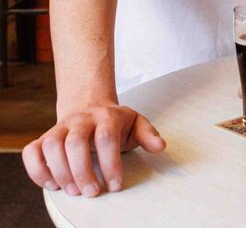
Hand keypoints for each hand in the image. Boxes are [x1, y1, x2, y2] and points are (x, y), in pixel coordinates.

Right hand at [22, 104, 164, 195]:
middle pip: (75, 142)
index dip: (110, 164)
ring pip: (51, 145)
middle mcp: (81, 120)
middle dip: (82, 171)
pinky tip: (51, 185)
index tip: (116, 185)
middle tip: (92, 192)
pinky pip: (32, 152)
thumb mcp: (136, 123)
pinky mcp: (44, 137)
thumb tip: (160, 147)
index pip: (106, 138)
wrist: (89, 106)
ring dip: (60, 171)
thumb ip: (148, 135)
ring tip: (73, 191)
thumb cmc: (115, 122)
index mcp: (107, 116)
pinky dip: (37, 170)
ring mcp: (60, 128)